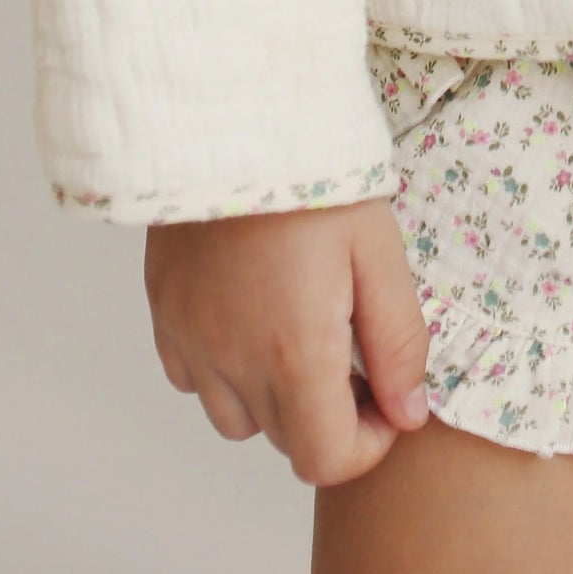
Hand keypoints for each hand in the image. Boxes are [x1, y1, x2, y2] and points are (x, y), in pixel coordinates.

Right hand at [145, 195, 431, 485]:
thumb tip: (409, 414)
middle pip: (285, 439)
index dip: (368, 444)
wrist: (232, 113)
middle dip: (329, 413)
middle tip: (353, 344)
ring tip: (301, 329)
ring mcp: (189, 339)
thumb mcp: (378, 253)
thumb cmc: (315, 177)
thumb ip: (399, 341)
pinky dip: (225, 367)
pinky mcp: (164, 312)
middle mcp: (230, 361)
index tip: (386, 394)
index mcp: (292, 353)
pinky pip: (192, 377)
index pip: (326, 459)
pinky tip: (252, 314)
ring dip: (275, 397)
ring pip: (235, 417)